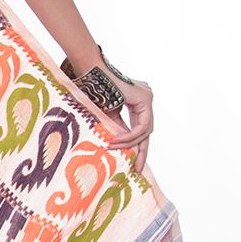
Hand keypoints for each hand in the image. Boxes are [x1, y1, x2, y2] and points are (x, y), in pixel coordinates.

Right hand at [98, 57, 153, 175]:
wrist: (92, 74)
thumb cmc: (96, 93)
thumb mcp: (109, 116)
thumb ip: (120, 129)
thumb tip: (124, 148)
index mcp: (139, 102)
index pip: (142, 128)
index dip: (138, 147)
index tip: (136, 164)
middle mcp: (146, 99)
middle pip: (146, 131)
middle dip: (140, 150)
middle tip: (136, 168)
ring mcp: (148, 97)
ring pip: (145, 130)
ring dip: (129, 142)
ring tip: (112, 147)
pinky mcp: (146, 98)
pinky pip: (142, 125)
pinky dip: (131, 135)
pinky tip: (117, 140)